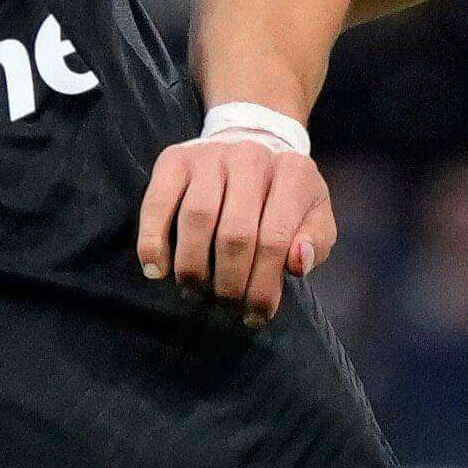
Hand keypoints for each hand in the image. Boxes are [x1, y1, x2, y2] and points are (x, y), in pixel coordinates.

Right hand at [135, 130, 338, 326]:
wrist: (250, 152)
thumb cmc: (285, 200)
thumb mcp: (315, 219)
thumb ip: (315, 243)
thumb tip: (298, 263)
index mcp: (293, 172)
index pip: (275, 239)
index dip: (262, 286)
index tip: (255, 315)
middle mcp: (251, 157)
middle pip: (235, 234)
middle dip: (228, 284)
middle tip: (224, 307)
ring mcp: (210, 155)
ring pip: (196, 219)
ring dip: (193, 268)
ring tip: (195, 292)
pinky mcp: (174, 159)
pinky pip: (157, 203)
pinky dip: (153, 241)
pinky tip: (157, 271)